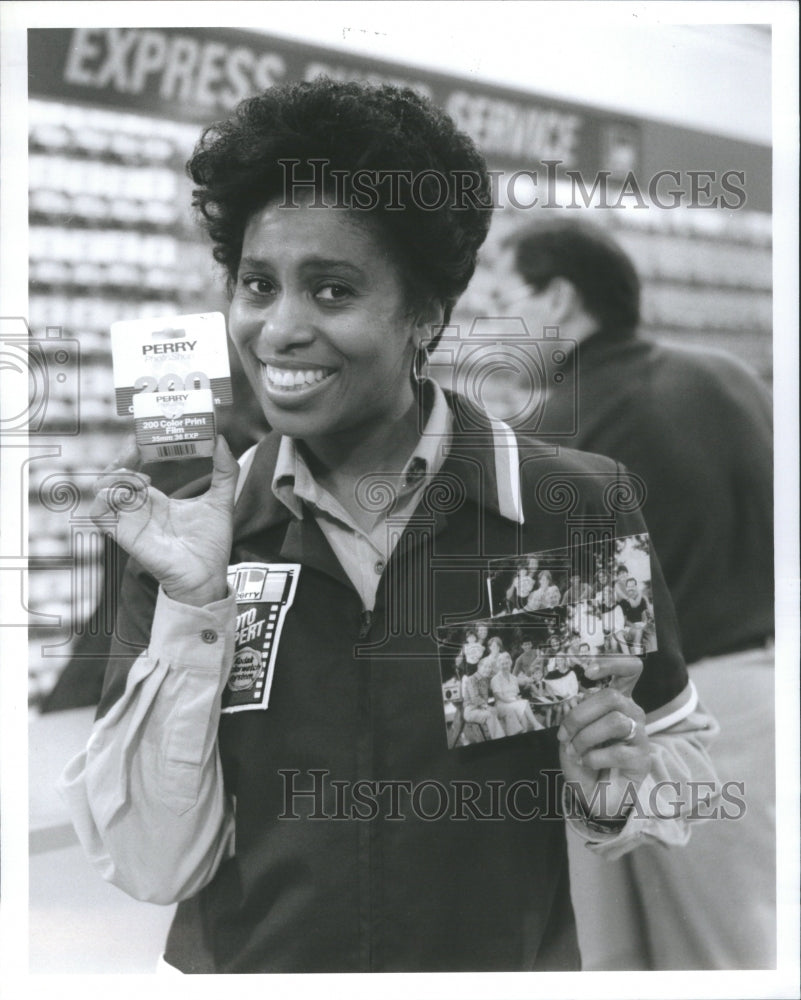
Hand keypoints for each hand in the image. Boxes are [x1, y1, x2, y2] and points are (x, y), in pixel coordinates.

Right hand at [90, 435, 238, 606]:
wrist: (208, 576)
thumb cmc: (211, 544)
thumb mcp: (221, 500)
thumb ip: (225, 472)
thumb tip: (221, 440)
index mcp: (156, 500)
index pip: (134, 468)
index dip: (133, 450)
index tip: (144, 435)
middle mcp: (139, 508)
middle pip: (112, 475)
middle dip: (120, 457)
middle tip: (137, 446)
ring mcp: (130, 520)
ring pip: (101, 490)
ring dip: (115, 476)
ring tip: (141, 477)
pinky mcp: (125, 535)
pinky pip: (100, 514)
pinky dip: (108, 497)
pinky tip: (131, 493)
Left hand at [556, 655, 648, 819]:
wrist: (593, 796)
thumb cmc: (583, 761)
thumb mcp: (572, 734)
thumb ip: (577, 714)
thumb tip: (583, 698)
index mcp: (616, 701)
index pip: (629, 670)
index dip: (612, 664)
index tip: (587, 671)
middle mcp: (631, 713)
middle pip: (611, 697)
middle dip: (580, 716)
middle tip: (564, 735)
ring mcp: (640, 735)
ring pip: (615, 722)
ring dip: (586, 738)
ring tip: (576, 752)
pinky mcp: (643, 759)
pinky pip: (619, 751)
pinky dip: (594, 758)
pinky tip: (588, 764)